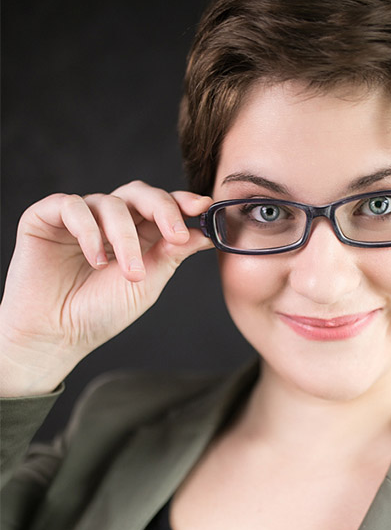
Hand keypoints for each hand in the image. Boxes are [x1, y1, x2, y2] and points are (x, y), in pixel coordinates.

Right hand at [0, 181, 213, 395]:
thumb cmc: (100, 313)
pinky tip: (97, 261)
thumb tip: (204, 234)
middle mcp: (109, 221)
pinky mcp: (46, 217)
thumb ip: (172, 255)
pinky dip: (89, 232)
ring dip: (126, 238)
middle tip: (174, 235)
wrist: (57, 335)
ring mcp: (78, 217)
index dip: (182, 201)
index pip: (161, 206)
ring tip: (131, 274)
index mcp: (137, 233)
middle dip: (162, 209)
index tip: (203, 207)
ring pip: (110, 204)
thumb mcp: (146, 284)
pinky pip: (72, 207)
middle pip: (139, 193)